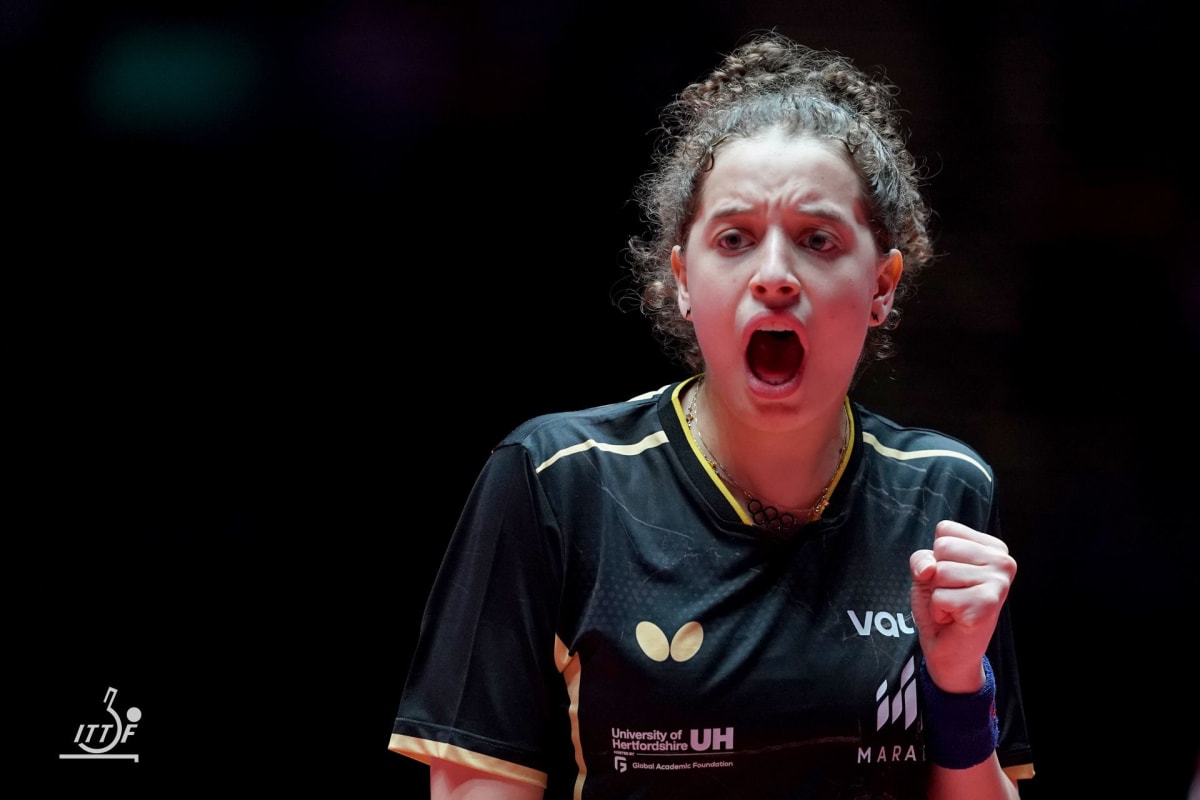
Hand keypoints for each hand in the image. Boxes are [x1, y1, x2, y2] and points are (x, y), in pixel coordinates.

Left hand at [909, 520, 1016, 693]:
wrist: (950, 652)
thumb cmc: (942, 607)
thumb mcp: (926, 573)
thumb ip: (922, 559)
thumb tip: (928, 568)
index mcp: (993, 548)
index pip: (945, 530)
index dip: (936, 556)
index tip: (952, 578)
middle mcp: (1003, 561)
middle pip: (942, 547)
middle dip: (935, 575)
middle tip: (952, 595)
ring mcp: (998, 582)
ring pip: (939, 571)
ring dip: (937, 594)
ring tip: (954, 607)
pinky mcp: (987, 604)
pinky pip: (939, 596)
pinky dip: (938, 610)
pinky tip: (955, 619)